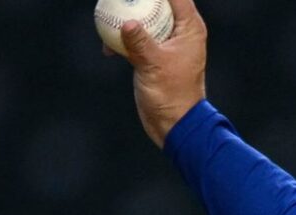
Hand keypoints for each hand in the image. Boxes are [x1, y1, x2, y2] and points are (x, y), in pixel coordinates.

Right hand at [105, 0, 207, 147]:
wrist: (172, 122)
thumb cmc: (171, 94)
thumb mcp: (154, 65)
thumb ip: (140, 43)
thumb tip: (127, 23)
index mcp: (189, 28)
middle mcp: (179, 31)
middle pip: (157, 3)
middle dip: (137, 0)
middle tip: (117, 0)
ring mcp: (165, 42)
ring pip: (143, 18)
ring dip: (125, 17)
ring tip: (106, 14)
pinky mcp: (152, 54)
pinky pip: (134, 37)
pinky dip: (120, 40)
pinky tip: (107, 49)